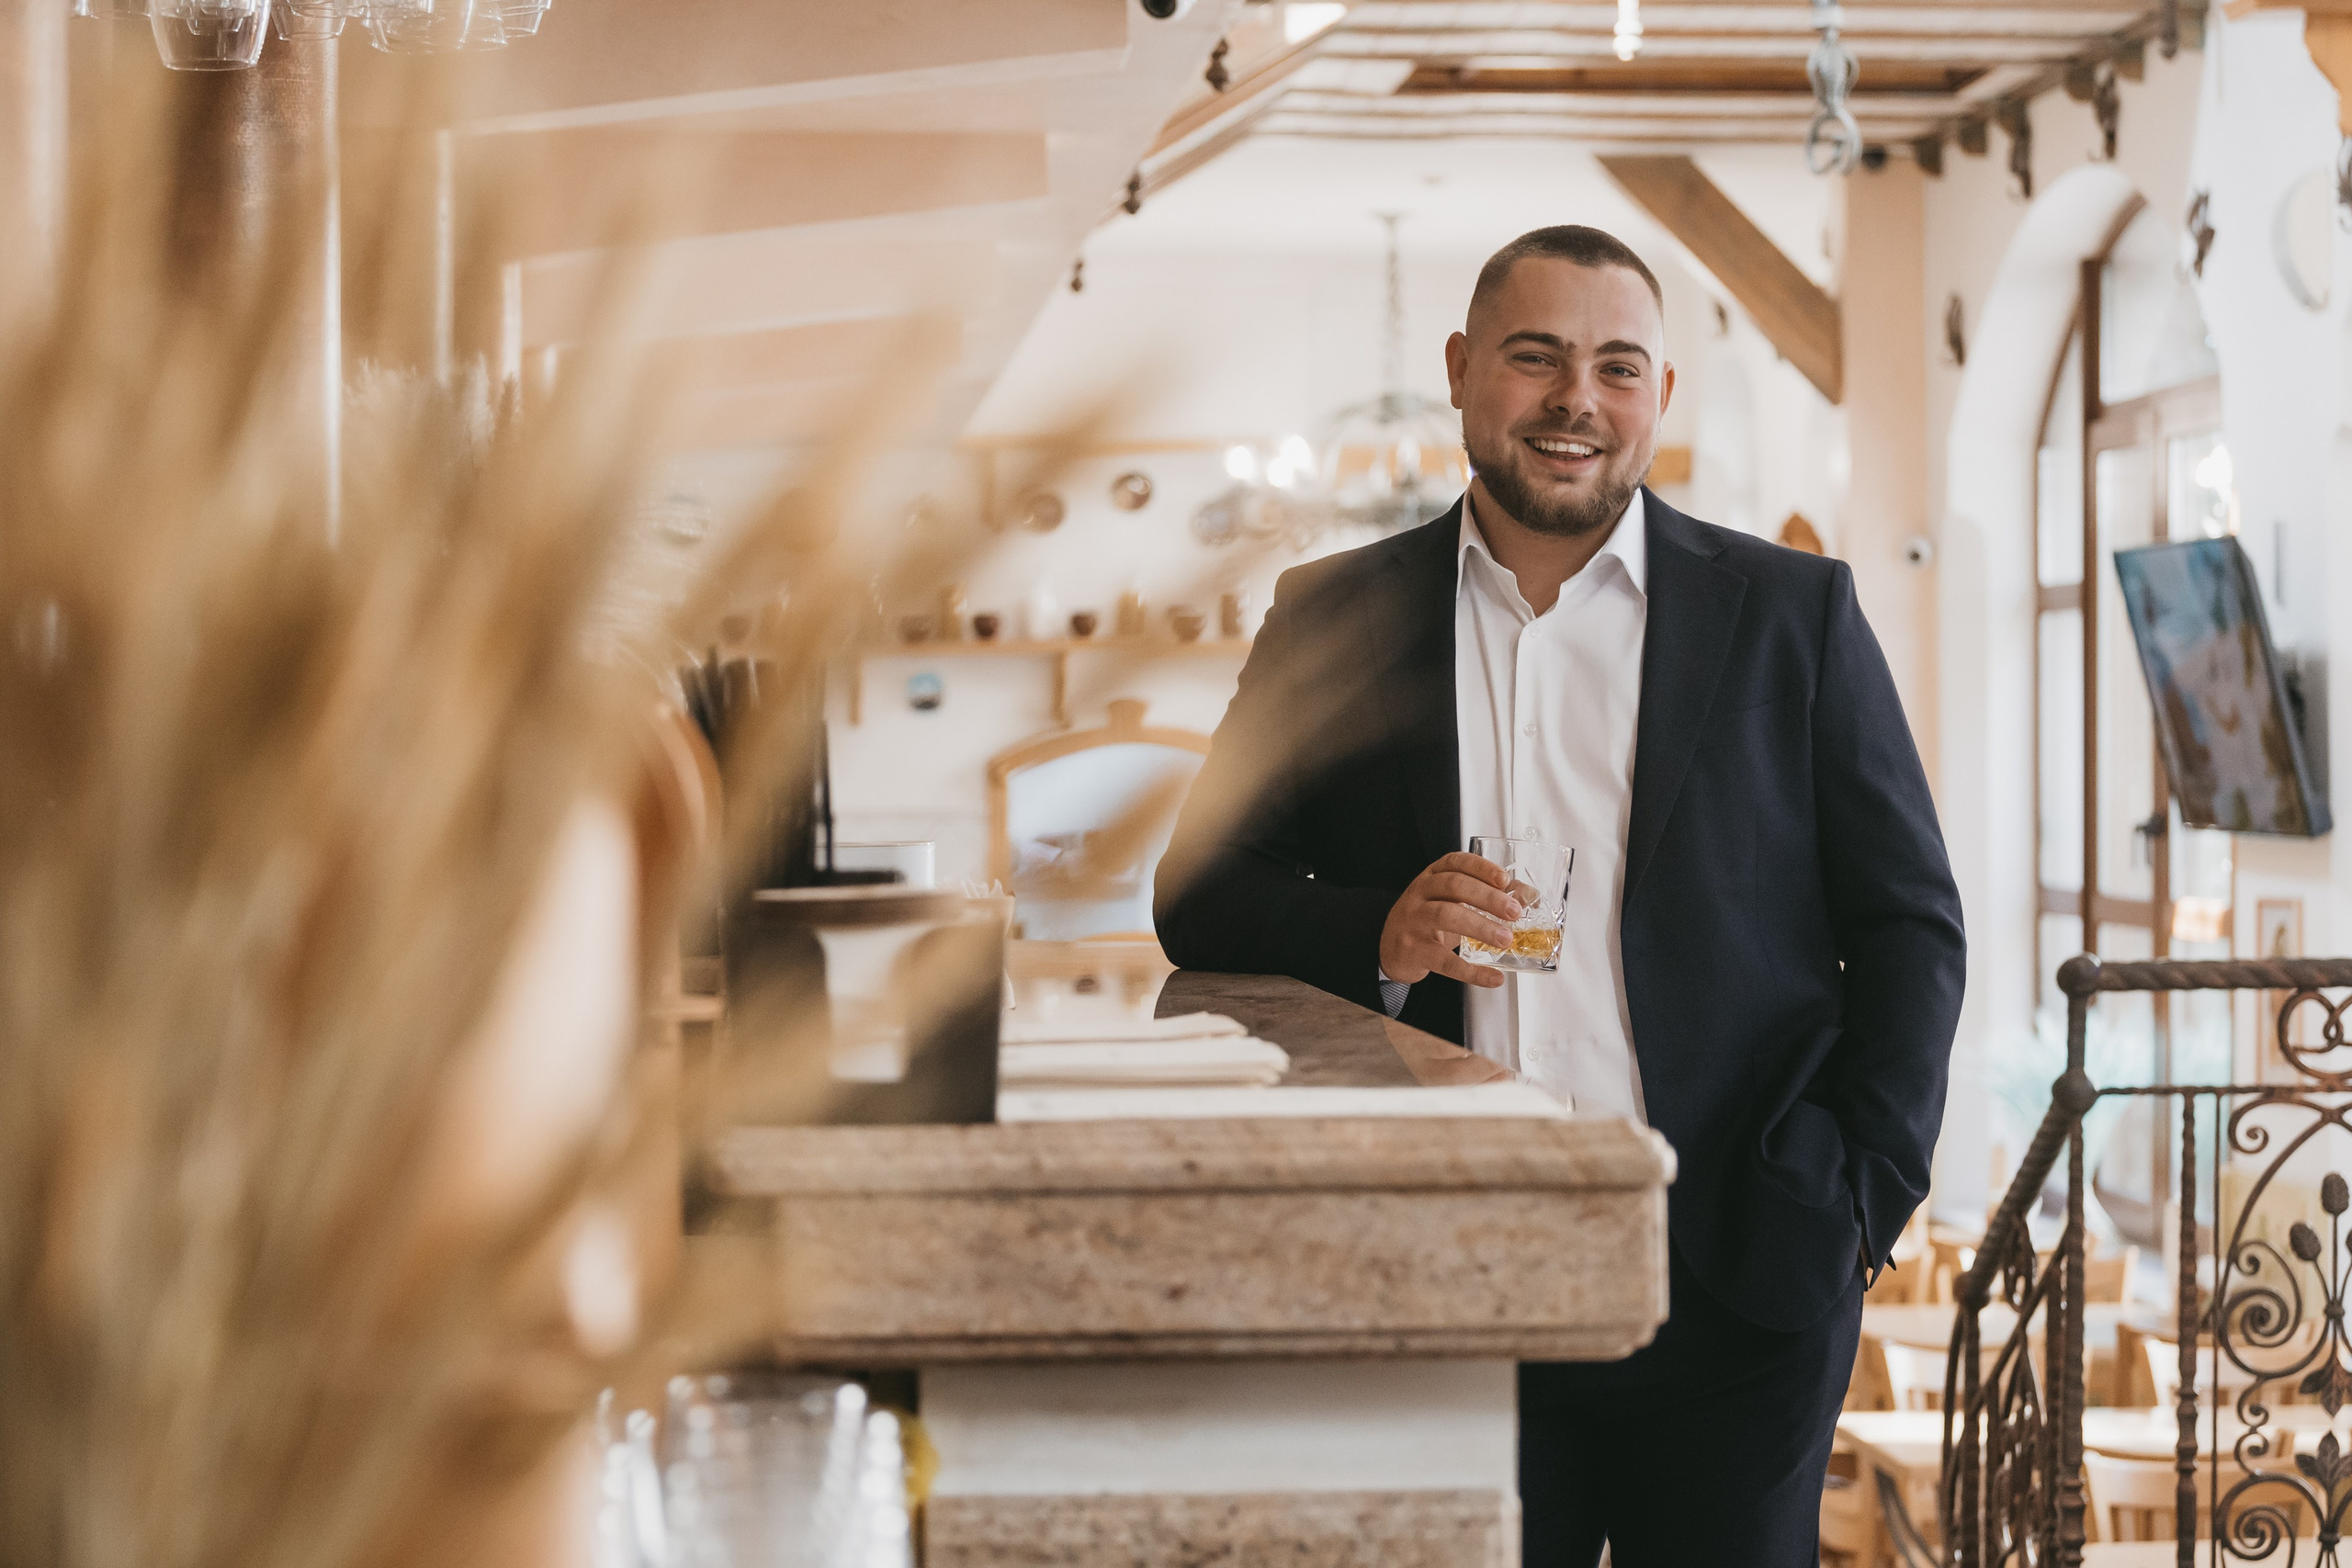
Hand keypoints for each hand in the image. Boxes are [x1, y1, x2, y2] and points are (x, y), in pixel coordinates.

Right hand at [1378, 851, 1523, 988]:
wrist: (1391, 948)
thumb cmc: (1428, 920)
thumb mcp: (1452, 901)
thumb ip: (1488, 896)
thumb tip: (1528, 897)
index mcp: (1432, 876)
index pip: (1455, 863)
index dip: (1481, 868)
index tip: (1505, 879)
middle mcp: (1420, 893)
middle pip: (1454, 886)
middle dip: (1488, 897)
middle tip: (1514, 911)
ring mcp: (1414, 921)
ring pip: (1446, 916)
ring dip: (1480, 926)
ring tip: (1505, 939)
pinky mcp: (1413, 950)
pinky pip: (1444, 960)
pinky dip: (1471, 971)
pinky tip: (1493, 977)